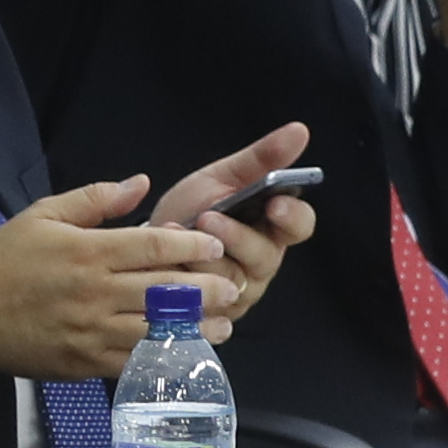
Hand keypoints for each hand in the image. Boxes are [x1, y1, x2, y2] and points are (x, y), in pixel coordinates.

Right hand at [0, 176, 234, 381]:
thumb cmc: (7, 259)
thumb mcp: (44, 214)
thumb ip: (95, 198)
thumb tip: (141, 184)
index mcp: (89, 252)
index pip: (154, 245)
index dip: (192, 244)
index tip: (215, 244)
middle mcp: (96, 292)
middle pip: (166, 290)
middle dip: (207, 288)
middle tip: (232, 284)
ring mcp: (92, 331)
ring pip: (158, 330)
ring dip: (197, 328)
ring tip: (224, 323)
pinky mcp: (85, 362)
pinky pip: (134, 361)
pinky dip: (165, 357)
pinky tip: (185, 351)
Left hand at [148, 120, 315, 333]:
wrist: (147, 245)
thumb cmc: (192, 209)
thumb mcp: (222, 178)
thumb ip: (260, 158)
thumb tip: (300, 129)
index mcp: (272, 229)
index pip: (299, 226)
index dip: (291, 217)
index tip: (274, 204)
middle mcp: (261, 264)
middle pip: (264, 257)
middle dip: (236, 236)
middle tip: (208, 218)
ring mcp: (238, 294)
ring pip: (231, 281)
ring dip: (201, 258)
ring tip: (174, 235)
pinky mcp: (212, 317)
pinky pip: (203, 306)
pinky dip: (183, 286)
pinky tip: (166, 270)